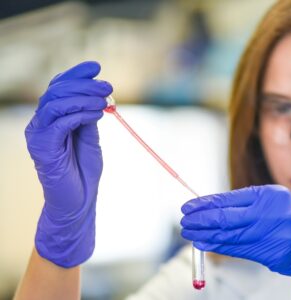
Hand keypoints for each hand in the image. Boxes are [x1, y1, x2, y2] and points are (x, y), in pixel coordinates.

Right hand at [25, 61, 111, 267]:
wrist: (79, 202)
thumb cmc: (84, 171)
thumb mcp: (91, 137)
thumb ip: (89, 117)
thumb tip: (99, 96)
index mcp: (53, 119)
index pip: (58, 87)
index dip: (76, 74)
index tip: (96, 66)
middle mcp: (41, 124)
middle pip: (56, 91)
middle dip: (84, 85)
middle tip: (108, 86)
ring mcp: (39, 135)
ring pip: (54, 103)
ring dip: (83, 98)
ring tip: (105, 101)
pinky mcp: (43, 148)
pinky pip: (59, 123)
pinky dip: (79, 114)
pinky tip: (96, 114)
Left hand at [181, 185, 290, 298]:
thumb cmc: (288, 220)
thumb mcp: (270, 204)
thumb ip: (243, 206)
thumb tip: (209, 209)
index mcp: (269, 194)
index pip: (229, 199)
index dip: (206, 204)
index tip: (188, 207)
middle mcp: (271, 212)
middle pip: (227, 217)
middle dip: (201, 220)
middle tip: (184, 221)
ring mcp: (273, 233)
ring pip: (230, 235)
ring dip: (206, 235)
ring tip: (190, 235)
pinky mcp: (273, 252)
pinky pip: (240, 249)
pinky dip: (220, 247)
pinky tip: (206, 245)